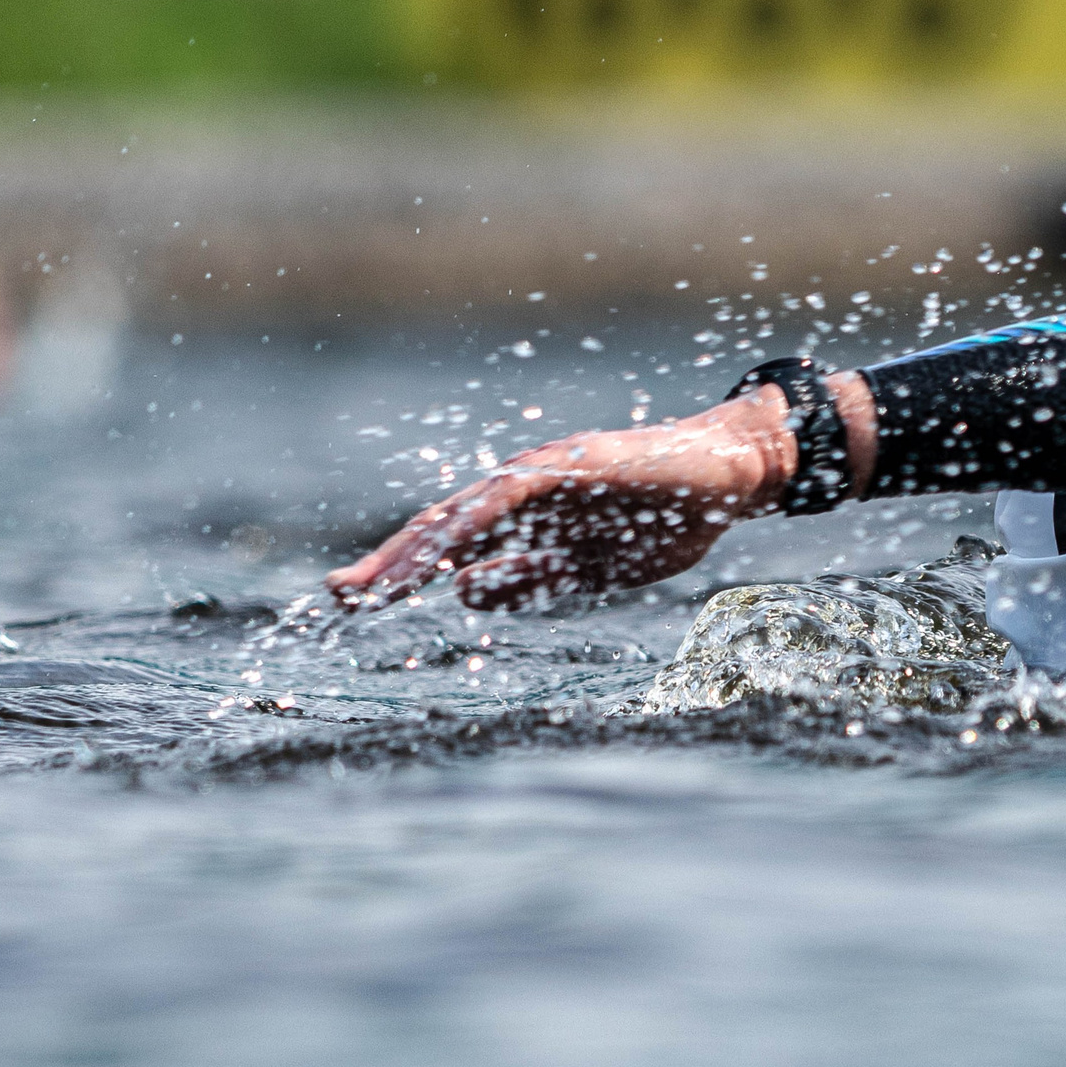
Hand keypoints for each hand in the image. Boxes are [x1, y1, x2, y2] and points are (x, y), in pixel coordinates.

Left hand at [326, 388, 800, 610]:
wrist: (729, 475)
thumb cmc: (668, 516)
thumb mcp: (593, 568)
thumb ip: (533, 578)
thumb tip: (463, 592)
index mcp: (526, 514)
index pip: (450, 544)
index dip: (403, 571)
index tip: (358, 602)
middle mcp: (521, 486)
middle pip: (440, 526)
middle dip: (388, 564)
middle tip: (336, 598)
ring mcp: (543, 470)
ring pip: (463, 512)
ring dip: (414, 551)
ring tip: (371, 589)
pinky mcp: (569, 464)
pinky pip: (508, 498)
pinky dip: (471, 525)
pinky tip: (441, 556)